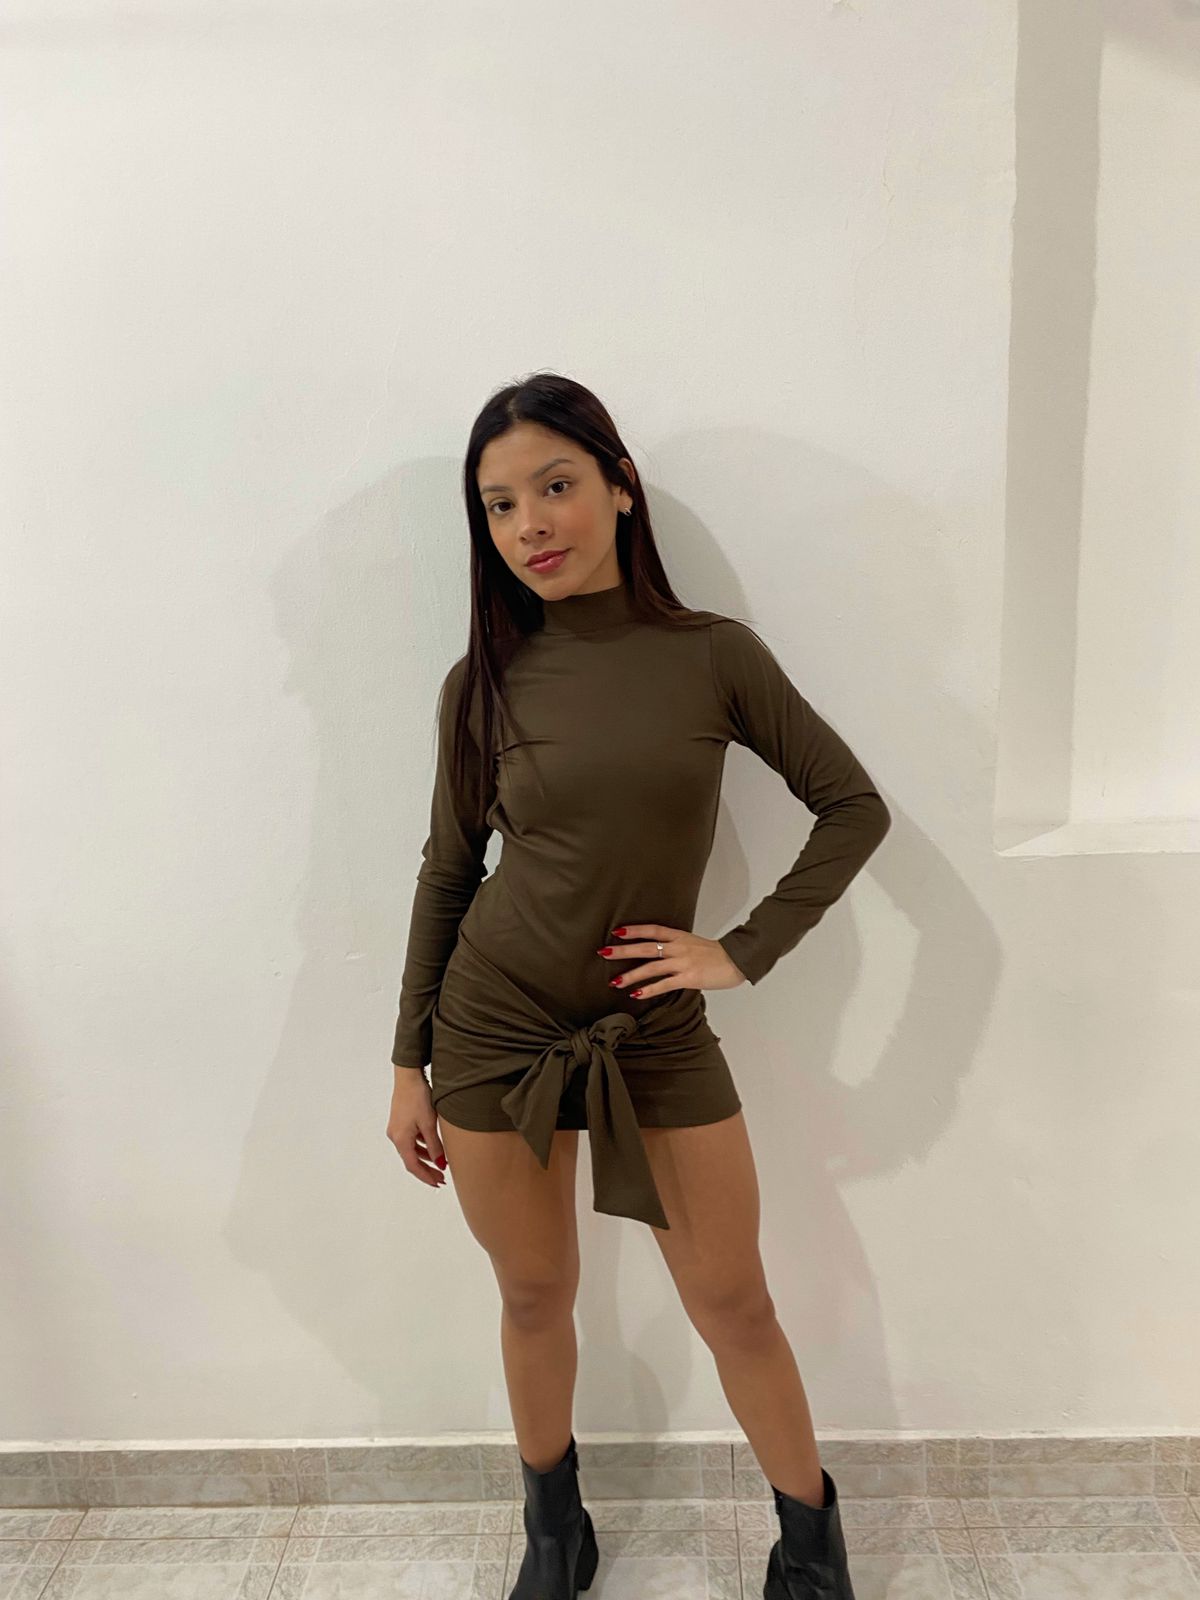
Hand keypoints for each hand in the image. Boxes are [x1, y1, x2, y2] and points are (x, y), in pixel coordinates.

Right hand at [387, 1067, 448, 1189]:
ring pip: (411, 1150)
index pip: (413, 1166)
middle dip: (426, 1170)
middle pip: (411, 1160)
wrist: (409, 1077)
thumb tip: (441, 1164)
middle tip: (441, 1179)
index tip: (438, 1183)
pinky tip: (432, 1147)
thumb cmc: (418, 1098)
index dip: (426, 1177)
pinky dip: (422, 1147)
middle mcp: (395, 1136)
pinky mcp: (400, 1122)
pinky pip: (411, 1140)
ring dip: (425, 1158)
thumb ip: (435, 1146)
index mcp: (401, 1139)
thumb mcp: (429, 1124)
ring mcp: (396, 1129)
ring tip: (440, 1164)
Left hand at [597, 922, 747, 998]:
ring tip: (614, 981)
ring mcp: (682, 963)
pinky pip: (664, 984)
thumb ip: (677, 946)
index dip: (634, 930)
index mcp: (680, 937)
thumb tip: (661, 952)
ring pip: (651, 967)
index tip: (617, 932)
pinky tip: (636, 994)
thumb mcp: (694, 943)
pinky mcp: (688, 978)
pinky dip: (649, 990)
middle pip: (645, 947)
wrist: (737, 960)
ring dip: (631, 975)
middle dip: (623, 951)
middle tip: (604, 952)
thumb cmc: (718, 954)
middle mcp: (678, 947)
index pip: (652, 930)